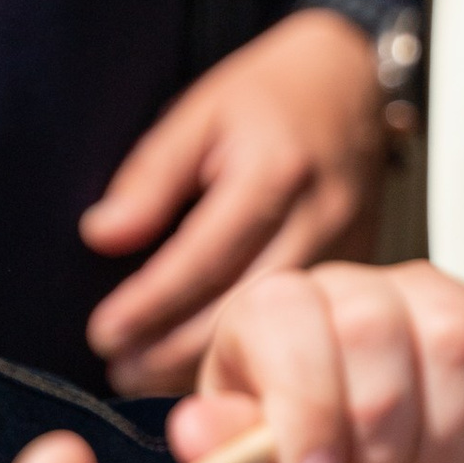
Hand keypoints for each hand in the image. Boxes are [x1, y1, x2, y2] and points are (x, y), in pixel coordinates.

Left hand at [81, 9, 387, 394]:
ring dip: (208, 363)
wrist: (354, 83)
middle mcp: (319, 217)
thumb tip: (102, 236)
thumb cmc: (267, 97)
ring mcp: (350, 249)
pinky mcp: (361, 270)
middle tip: (117, 371)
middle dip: (172, 351)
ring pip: (277, 331)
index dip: (149, 303)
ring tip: (147, 379)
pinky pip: (304, 328)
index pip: (203, 256)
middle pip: (241, 304)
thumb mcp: (199, 114)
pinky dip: (252, 355)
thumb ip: (152, 176)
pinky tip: (206, 368)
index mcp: (274, 171)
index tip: (103, 334)